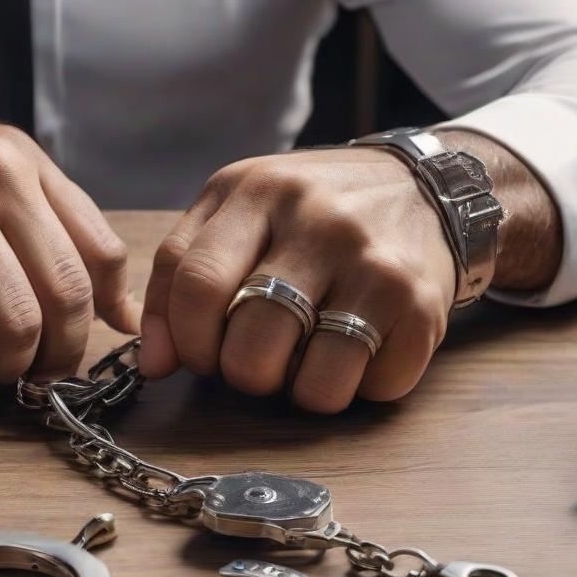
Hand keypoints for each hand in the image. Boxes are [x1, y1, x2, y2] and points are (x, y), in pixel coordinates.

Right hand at [0, 108, 139, 387]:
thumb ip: (54, 241)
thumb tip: (120, 319)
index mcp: (26, 166)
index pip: (101, 253)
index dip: (101, 316)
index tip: (77, 342)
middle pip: (67, 296)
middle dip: (55, 355)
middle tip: (28, 371)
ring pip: (19, 322)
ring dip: (5, 367)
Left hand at [138, 148, 456, 412]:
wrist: (423, 187)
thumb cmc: (309, 210)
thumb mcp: (234, 211)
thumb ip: (178, 274)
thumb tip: (153, 363)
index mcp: (257, 192)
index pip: (197, 284)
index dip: (187, 341)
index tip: (199, 354)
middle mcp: (319, 222)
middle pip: (251, 344)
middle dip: (242, 373)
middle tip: (256, 358)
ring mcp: (375, 265)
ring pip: (314, 382)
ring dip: (300, 390)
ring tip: (305, 358)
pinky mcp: (423, 306)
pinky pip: (374, 388)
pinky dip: (357, 388)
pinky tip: (357, 351)